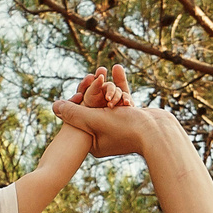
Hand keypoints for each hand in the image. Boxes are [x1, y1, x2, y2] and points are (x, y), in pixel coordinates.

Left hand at [53, 70, 169, 158]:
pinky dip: (120, 85)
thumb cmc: (124, 128)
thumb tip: (55, 107)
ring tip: (105, 69)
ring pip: (109, 101)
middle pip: (94, 108)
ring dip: (108, 86)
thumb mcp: (93, 119)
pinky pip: (122, 98)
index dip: (79, 102)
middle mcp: (105, 138)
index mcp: (93, 144)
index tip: (79, 91)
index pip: (80, 118)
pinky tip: (117, 68)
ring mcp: (119, 128)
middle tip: (92, 75)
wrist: (157, 133)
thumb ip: (74, 112)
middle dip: (95, 90)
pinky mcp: (132, 119)